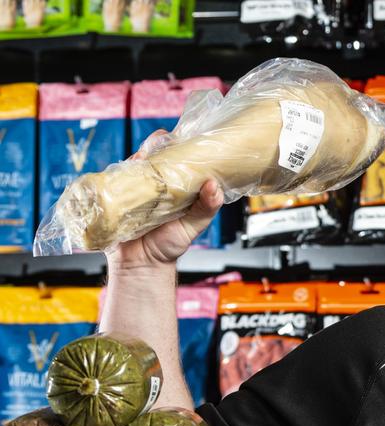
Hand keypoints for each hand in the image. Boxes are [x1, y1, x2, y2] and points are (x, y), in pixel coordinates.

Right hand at [107, 130, 221, 269]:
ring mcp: (129, 190)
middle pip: (148, 156)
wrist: (142, 266)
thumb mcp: (193, 226)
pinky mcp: (111, 200)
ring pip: (128, 167)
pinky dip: (111, 178)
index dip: (172, 146)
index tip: (175, 138)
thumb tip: (214, 185)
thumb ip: (206, 207)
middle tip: (154, 150)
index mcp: (171, 186)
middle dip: (150, 148)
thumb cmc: (169, 245)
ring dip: (132, 161)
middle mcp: (149, 185)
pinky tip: (118, 178)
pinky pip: (108, 184)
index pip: (172, 158)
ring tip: (140, 162)